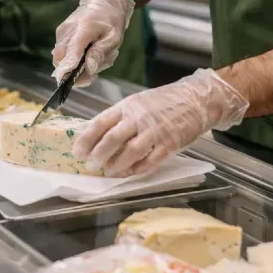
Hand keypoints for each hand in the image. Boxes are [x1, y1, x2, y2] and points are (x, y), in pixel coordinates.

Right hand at [51, 0, 134, 86]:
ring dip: (77, 65)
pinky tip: (90, 51)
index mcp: (83, 29)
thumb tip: (88, 70)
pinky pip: (64, 53)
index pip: (70, 53)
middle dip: (75, 72)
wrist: (105, 1)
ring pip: (62, 59)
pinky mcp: (61, 34)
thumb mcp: (113, 38)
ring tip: (96, 56)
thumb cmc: (112, 19)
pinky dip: (75, 58)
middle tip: (93, 72)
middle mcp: (67, 30)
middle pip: (61, 60)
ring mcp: (62, 32)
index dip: (66, 70)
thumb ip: (100, 53)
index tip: (65, 84)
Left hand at [72, 69, 248, 176]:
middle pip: (112, 139)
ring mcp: (155, 131)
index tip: (77, 151)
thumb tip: (96, 135)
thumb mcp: (137, 103)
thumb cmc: (163, 102)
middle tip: (90, 166)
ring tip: (108, 172)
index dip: (86, 139)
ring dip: (116, 165)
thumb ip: (119, 118)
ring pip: (130, 152)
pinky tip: (129, 173)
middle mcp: (139, 118)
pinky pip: (150, 161)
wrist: (195, 99)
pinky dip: (137, 170)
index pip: (100, 122)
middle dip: (98, 155)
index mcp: (127, 106)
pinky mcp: (169, 144)